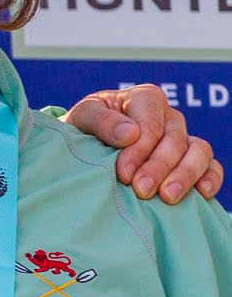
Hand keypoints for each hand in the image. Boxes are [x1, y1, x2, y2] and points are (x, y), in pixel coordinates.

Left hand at [64, 85, 220, 202]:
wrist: (85, 144)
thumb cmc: (84, 127)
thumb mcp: (83, 117)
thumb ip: (102, 121)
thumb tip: (130, 134)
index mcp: (145, 99)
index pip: (150, 124)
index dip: (140, 150)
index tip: (124, 174)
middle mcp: (169, 117)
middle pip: (174, 140)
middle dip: (158, 167)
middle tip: (142, 190)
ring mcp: (184, 137)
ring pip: (199, 151)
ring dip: (185, 175)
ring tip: (168, 197)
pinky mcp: (191, 158)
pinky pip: (211, 166)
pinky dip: (211, 178)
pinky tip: (202, 194)